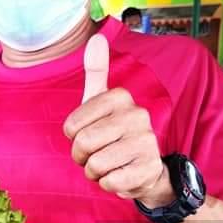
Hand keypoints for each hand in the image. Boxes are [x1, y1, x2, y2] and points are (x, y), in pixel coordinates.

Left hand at [63, 34, 172, 205]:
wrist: (145, 168)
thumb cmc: (114, 133)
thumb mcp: (102, 101)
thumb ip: (96, 71)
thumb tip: (96, 38)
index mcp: (120, 98)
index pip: (72, 125)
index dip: (73, 137)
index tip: (86, 135)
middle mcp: (137, 115)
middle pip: (84, 144)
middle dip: (81, 157)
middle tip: (94, 155)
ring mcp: (146, 142)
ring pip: (96, 165)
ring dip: (94, 172)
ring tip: (108, 165)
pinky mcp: (149, 169)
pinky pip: (110, 182)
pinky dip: (108, 184)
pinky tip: (120, 176)